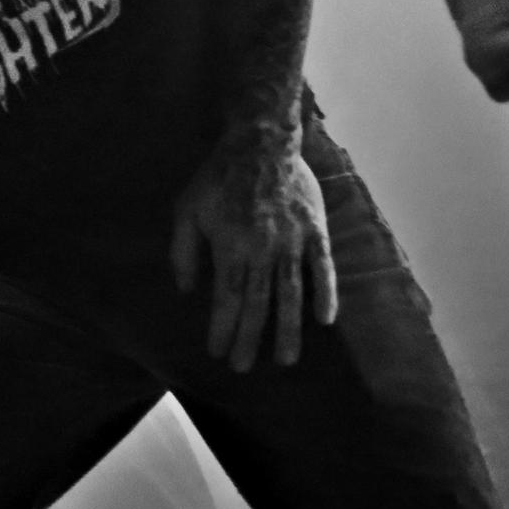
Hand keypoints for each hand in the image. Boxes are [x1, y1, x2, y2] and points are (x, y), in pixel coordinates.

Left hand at [170, 143, 334, 370]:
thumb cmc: (217, 176)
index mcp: (231, 246)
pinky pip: (323, 268)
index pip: (226, 298)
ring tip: (285, 359)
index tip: (217, 352)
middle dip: (249, 338)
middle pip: (258, 303)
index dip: (222, 328)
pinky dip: (326, 294)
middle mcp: (263, 249)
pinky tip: (325, 320)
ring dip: (288, 329)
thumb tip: (184, 290)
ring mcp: (293, 241)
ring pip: (292, 294)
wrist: (261, 141)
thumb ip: (183, 251)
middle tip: (242, 367)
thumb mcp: (186, 208)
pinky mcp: (316, 231)